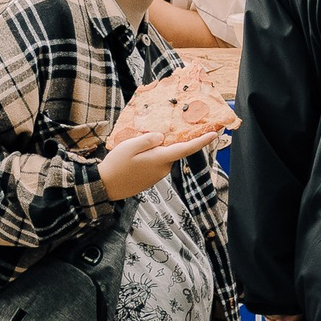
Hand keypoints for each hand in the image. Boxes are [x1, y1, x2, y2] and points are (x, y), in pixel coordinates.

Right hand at [98, 127, 220, 200]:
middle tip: (145, 137)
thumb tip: (163, 137)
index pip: (186, 149)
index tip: (214, 133)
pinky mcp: (151, 180)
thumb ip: (150, 139)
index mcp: (161, 159)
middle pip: (172, 150)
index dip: (202, 141)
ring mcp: (157, 176)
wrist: (106, 187)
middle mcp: (163, 169)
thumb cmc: (117, 164)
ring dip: (154, 151)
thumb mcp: (131, 145)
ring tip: (133, 149)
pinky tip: (134, 158)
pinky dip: (149, 158)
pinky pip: (155, 164)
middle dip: (165, 142)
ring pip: (162, 157)